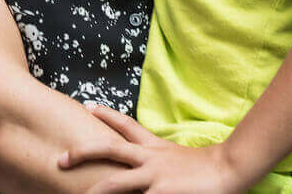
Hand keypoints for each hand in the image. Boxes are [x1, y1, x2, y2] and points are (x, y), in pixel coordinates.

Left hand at [58, 104, 252, 193]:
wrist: (230, 168)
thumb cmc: (206, 167)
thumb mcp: (176, 159)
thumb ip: (157, 160)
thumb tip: (141, 166)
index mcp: (154, 147)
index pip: (126, 125)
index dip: (105, 115)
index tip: (87, 106)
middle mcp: (149, 158)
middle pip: (109, 148)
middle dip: (82, 153)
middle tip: (60, 159)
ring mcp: (153, 177)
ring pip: (114, 182)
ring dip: (95, 190)